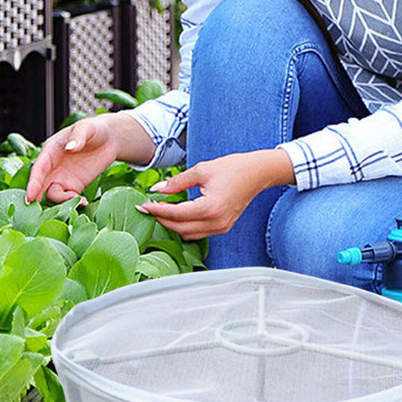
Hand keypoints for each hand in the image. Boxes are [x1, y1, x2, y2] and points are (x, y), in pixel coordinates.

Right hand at [25, 114, 155, 203]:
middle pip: (40, 185)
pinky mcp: (74, 187)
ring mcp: (62, 178)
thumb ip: (78, 137)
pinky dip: (74, 203)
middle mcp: (52, 167)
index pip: (38, 169)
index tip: (29, 196)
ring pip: (54, 195)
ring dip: (62, 202)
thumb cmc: (94, 129)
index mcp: (50, 151)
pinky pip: (69, 199)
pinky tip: (85, 202)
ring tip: (78, 200)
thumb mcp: (86, 128)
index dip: (33, 183)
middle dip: (38, 198)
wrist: (109, 139)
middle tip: (38, 212)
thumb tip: (70, 148)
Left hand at [136, 149, 295, 240]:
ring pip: (188, 234)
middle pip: (179, 228)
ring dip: (173, 225)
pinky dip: (185, 226)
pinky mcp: (223, 228)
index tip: (143, 206)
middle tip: (148, 209)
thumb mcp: (201, 170)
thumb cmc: (233, 168)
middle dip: (162, 219)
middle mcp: (215, 222)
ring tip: (161, 211)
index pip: (176, 214)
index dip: (157, 210)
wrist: (257, 173)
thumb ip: (177, 182)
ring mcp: (220, 228)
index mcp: (209, 208)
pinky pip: (198, 233)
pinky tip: (177, 215)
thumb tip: (157, 189)